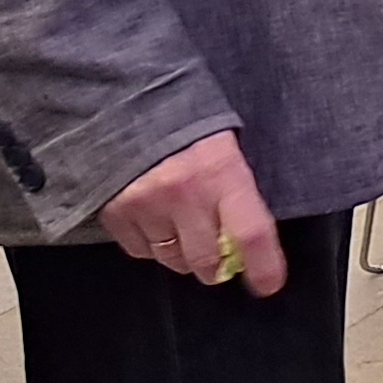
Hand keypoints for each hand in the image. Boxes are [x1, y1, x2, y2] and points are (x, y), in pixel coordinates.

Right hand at [101, 129, 282, 298]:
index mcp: (221, 171)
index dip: (264, 265)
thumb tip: (246, 231)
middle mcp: (184, 195)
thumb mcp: (223, 142)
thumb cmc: (184, 117)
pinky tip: (153, 223)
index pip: (251, 232)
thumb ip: (234, 185)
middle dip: (214, 266)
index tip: (268, 284)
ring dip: (181, 255)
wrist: (122, 97)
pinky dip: (150, 245)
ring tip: (183, 233)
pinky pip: (139, 250)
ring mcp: (145, 206)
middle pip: (206, 260)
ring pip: (171, 258)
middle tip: (217, 259)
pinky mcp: (113, 212)